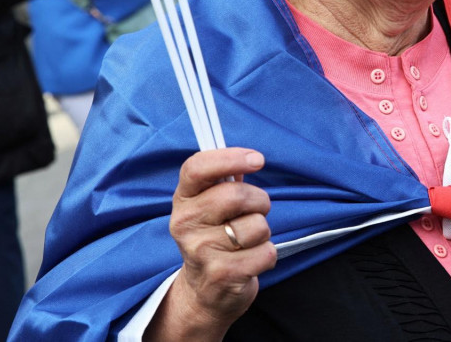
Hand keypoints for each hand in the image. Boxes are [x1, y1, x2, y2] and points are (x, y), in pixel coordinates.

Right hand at [146, 148, 275, 340]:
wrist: (204, 291)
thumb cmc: (214, 236)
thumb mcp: (209, 205)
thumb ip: (225, 180)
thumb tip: (250, 159)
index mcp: (183, 199)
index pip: (197, 168)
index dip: (230, 158)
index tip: (257, 159)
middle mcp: (185, 224)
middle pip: (235, 195)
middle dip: (259, 200)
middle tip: (257, 209)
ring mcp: (201, 251)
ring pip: (256, 225)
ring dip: (263, 231)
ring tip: (247, 240)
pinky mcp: (222, 275)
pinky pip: (266, 253)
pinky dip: (267, 254)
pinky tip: (251, 260)